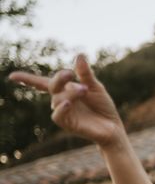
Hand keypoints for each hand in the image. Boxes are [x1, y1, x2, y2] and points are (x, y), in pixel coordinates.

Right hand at [9, 54, 123, 146]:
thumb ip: (85, 74)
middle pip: (52, 86)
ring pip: (57, 99)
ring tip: (85, 91)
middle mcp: (61, 100)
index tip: (12, 76)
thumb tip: (79, 55)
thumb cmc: (103, 107)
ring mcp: (64, 112)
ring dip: (70, 93)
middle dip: (59, 78)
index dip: (27, 79)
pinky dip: (62, 108)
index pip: (42, 82)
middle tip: (70, 73)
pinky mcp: (68, 124)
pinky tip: (68, 103)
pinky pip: (58, 116)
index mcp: (65, 89)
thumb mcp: (95, 87)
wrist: (113, 127)